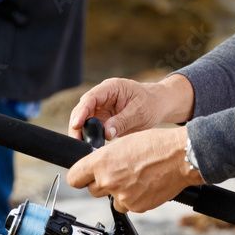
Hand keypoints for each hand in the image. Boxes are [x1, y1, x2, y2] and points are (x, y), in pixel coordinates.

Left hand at [66, 126, 203, 212]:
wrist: (181, 157)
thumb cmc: (155, 145)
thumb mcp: (123, 142)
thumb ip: (105, 157)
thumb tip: (96, 167)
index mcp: (102, 161)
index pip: (74, 178)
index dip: (79, 176)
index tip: (83, 176)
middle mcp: (108, 180)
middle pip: (92, 189)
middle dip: (102, 182)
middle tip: (118, 172)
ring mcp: (122, 196)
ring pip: (111, 198)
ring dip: (118, 191)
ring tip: (135, 177)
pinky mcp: (136, 207)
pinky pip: (127, 205)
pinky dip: (133, 198)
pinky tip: (144, 185)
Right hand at [68, 75, 194, 140]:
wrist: (158, 106)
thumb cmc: (151, 104)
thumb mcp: (139, 112)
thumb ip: (122, 122)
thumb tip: (106, 134)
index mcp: (111, 88)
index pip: (91, 98)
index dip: (82, 111)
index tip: (76, 124)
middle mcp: (103, 97)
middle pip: (83, 109)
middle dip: (77, 124)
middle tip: (77, 141)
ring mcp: (101, 108)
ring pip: (84, 120)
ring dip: (81, 132)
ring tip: (82, 146)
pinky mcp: (102, 119)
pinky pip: (91, 128)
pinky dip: (89, 137)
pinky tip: (89, 147)